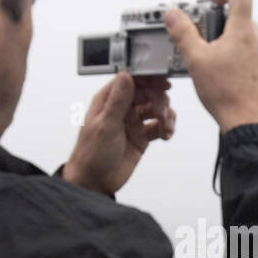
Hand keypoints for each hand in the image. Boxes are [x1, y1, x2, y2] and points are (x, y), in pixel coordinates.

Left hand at [63, 72, 174, 194]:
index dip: (149, 79)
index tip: (163, 83)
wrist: (95, 181)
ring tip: (166, 127)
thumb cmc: (91, 154)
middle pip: (148, 93)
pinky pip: (159, 126)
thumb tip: (126, 76)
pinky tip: (166, 135)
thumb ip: (118, 101)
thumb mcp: (106, 125)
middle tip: (162, 114)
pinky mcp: (141, 136)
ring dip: (165, 115)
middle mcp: (122, 108)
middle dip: (159, 101)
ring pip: (156, 109)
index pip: (131, 81)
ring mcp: (132, 122)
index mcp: (108, 100)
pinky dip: (166, 128)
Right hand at [163, 0, 257, 133]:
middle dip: (219, 24)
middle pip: (240, 18)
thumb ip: (183, 33)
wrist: (248, 124)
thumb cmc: (227, 95)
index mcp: (243, 31)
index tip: (210, 1)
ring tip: (210, 61)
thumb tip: (173, 15)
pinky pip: (251, 59)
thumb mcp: (195, 60)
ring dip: (228, 44)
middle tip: (202, 37)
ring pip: (246, 40)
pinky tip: (223, 77)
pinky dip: (236, 61)